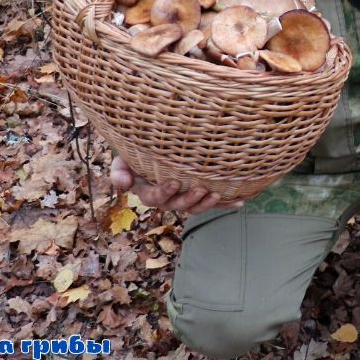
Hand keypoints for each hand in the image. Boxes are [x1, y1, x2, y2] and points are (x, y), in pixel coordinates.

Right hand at [109, 155, 245, 214]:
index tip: (174, 182)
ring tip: (218, 195)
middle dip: (190, 200)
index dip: (164, 192)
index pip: (154, 197)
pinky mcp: (199, 195)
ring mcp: (184, 198)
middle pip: (178, 205)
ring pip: (195, 207)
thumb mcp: (122, 160)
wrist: (151, 152)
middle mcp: (168, 199)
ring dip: (207, 204)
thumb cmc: (136, 154)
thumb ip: (119, 171)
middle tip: (201, 190)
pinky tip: (240, 202)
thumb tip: (123, 184)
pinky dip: (226, 204)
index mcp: (149, 192)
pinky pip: (212, 203)